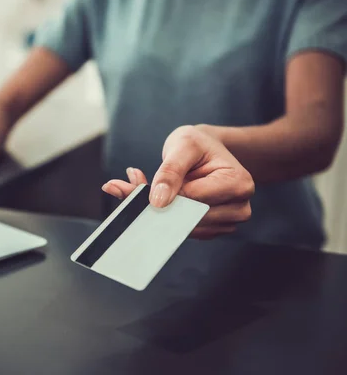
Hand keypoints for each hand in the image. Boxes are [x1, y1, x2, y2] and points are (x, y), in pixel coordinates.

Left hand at [102, 125, 254, 239]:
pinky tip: (162, 198)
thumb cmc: (198, 144)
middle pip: (189, 217)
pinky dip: (167, 217)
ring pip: (183, 227)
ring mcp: (226, 222)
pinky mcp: (211, 230)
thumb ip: (170, 171)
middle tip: (134, 183)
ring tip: (149, 187)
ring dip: (160, 212)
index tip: (138, 184)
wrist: (206, 150)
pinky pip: (183, 230)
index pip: (194, 198)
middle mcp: (239, 207)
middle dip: (159, 203)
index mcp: (238, 183)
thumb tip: (157, 201)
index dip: (166, 193)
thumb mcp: (183, 145)